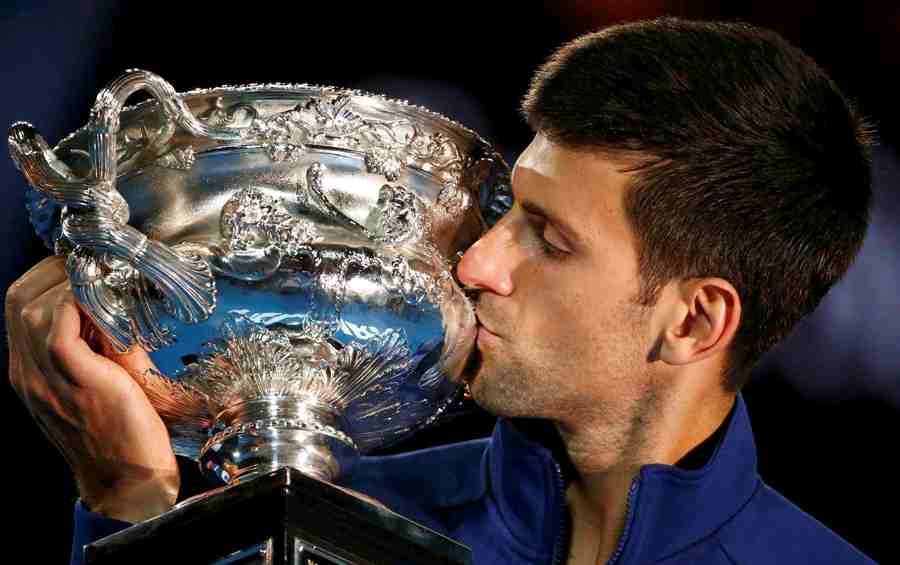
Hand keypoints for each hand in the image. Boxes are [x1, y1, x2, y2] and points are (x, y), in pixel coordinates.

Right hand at [6, 256, 178, 521]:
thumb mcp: (104, 378)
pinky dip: (80, 304)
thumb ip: (101, 343)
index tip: (83, 266)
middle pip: (18, 298)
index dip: (48, 278)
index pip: (19, 306)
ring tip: (101, 279)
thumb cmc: (124, 430)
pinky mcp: (72, 378)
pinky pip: (59, 327)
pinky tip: (105, 300)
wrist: (128, 478)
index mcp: (31, 370)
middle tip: (91, 263)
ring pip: (32, 307)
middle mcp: (28, 371)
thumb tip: (119, 303)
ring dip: (68, 283)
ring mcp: (44, 376)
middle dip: (53, 271)